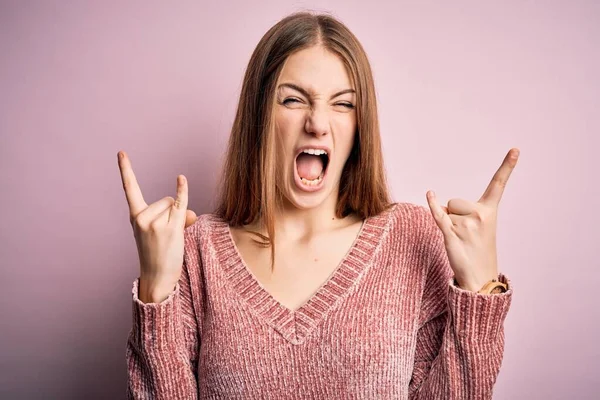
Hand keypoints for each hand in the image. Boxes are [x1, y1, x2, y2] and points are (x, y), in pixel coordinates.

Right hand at [117, 151, 196, 299]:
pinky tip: (181, 178)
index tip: (121, 152)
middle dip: (171, 212)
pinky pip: (180, 204)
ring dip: (179, 218)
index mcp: (135, 216)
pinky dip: (182, 190)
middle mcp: (142, 217)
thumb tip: (188, 212)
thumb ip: (173, 216)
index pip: (130, 188)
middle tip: (167, 236)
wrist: (158, 277)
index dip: (125, 169)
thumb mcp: (160, 232)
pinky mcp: (169, 228)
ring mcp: (154, 223)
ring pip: (174, 205)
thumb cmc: (159, 254)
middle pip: (165, 199)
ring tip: (171, 239)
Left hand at [425, 148, 519, 291]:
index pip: (498, 184)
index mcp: (490, 211)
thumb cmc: (478, 250)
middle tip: (465, 235)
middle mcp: (480, 215)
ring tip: (460, 240)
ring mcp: (466, 224)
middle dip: (454, 214)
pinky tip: (429, 193)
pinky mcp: (451, 233)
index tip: (515, 149)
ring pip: (446, 211)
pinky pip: (438, 215)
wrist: (479, 277)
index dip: (507, 166)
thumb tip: (441, 205)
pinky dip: (432, 205)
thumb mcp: (478, 227)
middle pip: (455, 201)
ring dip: (448, 224)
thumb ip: (462, 211)